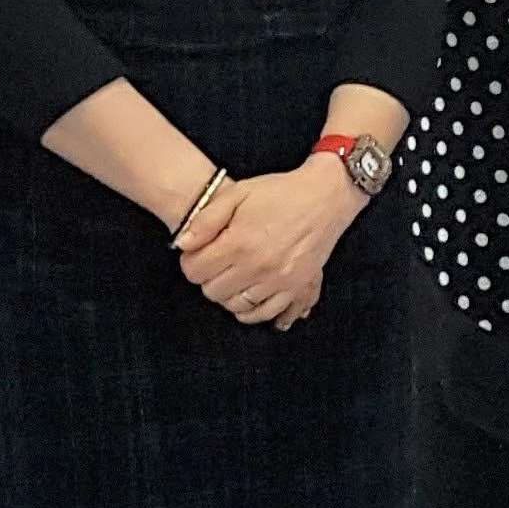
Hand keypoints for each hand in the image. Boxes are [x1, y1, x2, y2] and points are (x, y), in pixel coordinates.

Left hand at [176, 159, 360, 329]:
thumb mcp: (237, 193)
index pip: (195, 272)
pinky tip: (253, 298)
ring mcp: (280, 281)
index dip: (191, 261)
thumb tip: (182, 244)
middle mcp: (259, 267)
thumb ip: (206, 220)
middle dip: (209, 278)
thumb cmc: (281, 192)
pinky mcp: (298, 288)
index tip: (199, 253)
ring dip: (231, 295)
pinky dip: (257, 311)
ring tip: (235, 277)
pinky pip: (270, 315)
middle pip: (214, 293)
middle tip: (218, 262)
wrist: (326, 197)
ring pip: (239, 308)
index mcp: (240, 243)